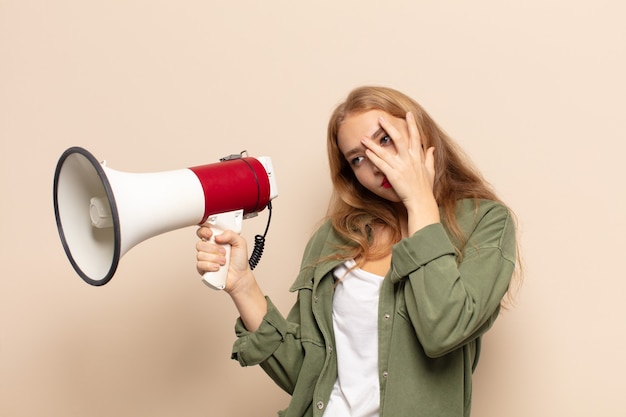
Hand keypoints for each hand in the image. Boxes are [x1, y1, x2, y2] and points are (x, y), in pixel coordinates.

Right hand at [195, 226, 267, 330]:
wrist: (241, 280)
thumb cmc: (241, 263)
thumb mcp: (241, 244)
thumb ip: (232, 235)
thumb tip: (218, 235)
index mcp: (217, 239)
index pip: (204, 229)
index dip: (204, 229)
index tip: (209, 232)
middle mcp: (209, 248)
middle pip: (200, 241)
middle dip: (213, 247)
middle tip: (223, 253)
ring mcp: (205, 259)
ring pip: (199, 253)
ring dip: (212, 257)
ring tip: (223, 263)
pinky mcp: (203, 271)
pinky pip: (198, 264)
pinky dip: (208, 265)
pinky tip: (217, 268)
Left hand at [362, 112, 439, 232]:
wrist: (421, 202)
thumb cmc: (425, 188)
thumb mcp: (430, 171)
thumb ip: (429, 158)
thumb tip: (431, 147)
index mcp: (418, 157)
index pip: (415, 137)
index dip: (412, 124)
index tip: (408, 114)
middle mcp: (409, 160)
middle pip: (399, 138)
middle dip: (389, 127)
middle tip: (380, 118)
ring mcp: (401, 167)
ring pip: (385, 151)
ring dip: (373, 144)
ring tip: (364, 138)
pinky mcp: (393, 175)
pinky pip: (381, 164)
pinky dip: (373, 158)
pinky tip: (366, 152)